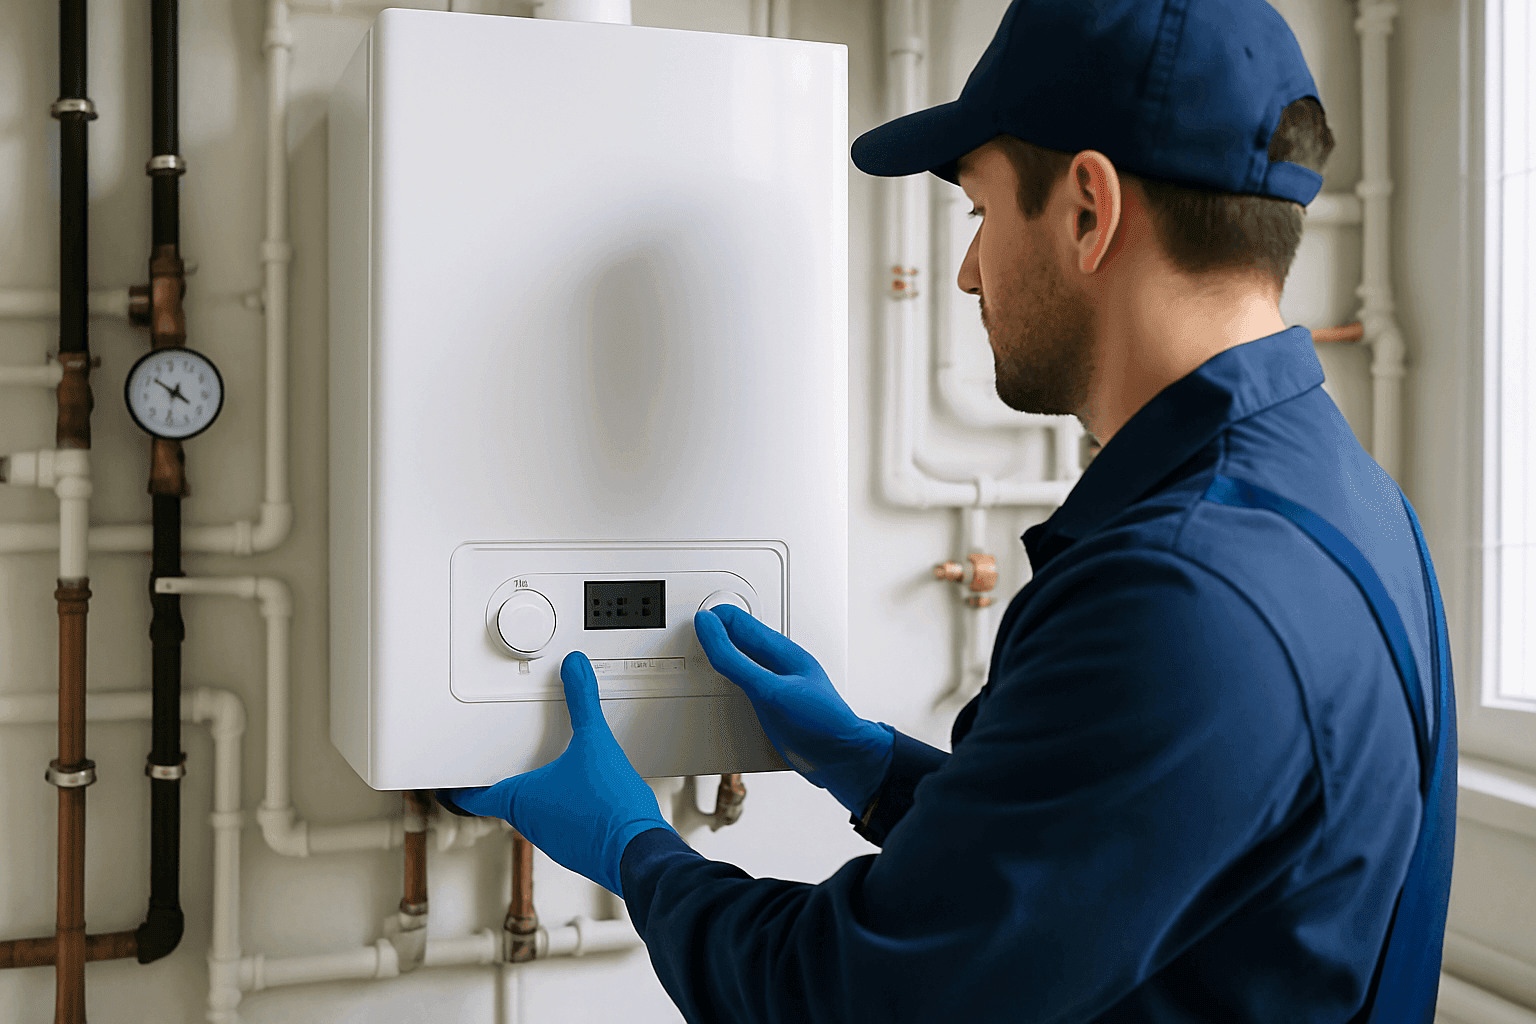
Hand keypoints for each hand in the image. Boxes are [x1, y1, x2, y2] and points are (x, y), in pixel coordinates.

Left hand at [437, 651, 673, 897]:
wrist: (639, 849)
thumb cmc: (610, 806)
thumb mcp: (595, 740)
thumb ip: (582, 701)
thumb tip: (574, 668)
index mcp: (521, 800)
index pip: (474, 798)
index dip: (460, 789)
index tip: (452, 785)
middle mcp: (531, 825)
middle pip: (507, 804)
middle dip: (508, 785)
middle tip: (507, 767)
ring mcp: (554, 842)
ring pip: (535, 817)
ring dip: (539, 799)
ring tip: (551, 778)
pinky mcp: (577, 850)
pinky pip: (561, 828)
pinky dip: (565, 812)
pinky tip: (585, 799)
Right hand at [694, 604, 892, 815]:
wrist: (842, 762)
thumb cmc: (820, 724)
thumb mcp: (769, 690)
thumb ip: (736, 661)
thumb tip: (708, 627)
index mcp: (779, 650)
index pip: (737, 620)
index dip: (711, 621)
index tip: (688, 630)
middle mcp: (777, 665)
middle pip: (736, 640)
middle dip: (712, 637)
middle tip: (686, 639)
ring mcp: (776, 686)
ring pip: (739, 665)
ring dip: (719, 662)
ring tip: (698, 659)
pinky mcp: (773, 708)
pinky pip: (743, 690)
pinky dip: (727, 688)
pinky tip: (720, 693)